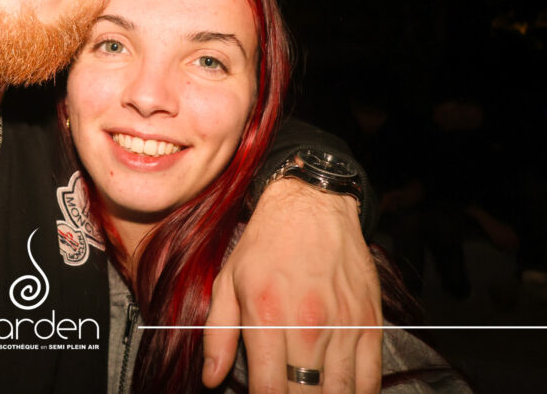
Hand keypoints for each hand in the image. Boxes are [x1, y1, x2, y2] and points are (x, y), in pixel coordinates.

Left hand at [202, 178, 381, 392]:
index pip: (269, 391)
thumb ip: (217, 334)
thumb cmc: (266, 244)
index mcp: (267, 316)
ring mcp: (344, 326)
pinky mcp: (370, 324)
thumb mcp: (228, 281)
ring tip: (308, 392)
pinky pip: (370, 380)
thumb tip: (210, 378)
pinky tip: (338, 391)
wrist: (313, 205)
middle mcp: (308, 326)